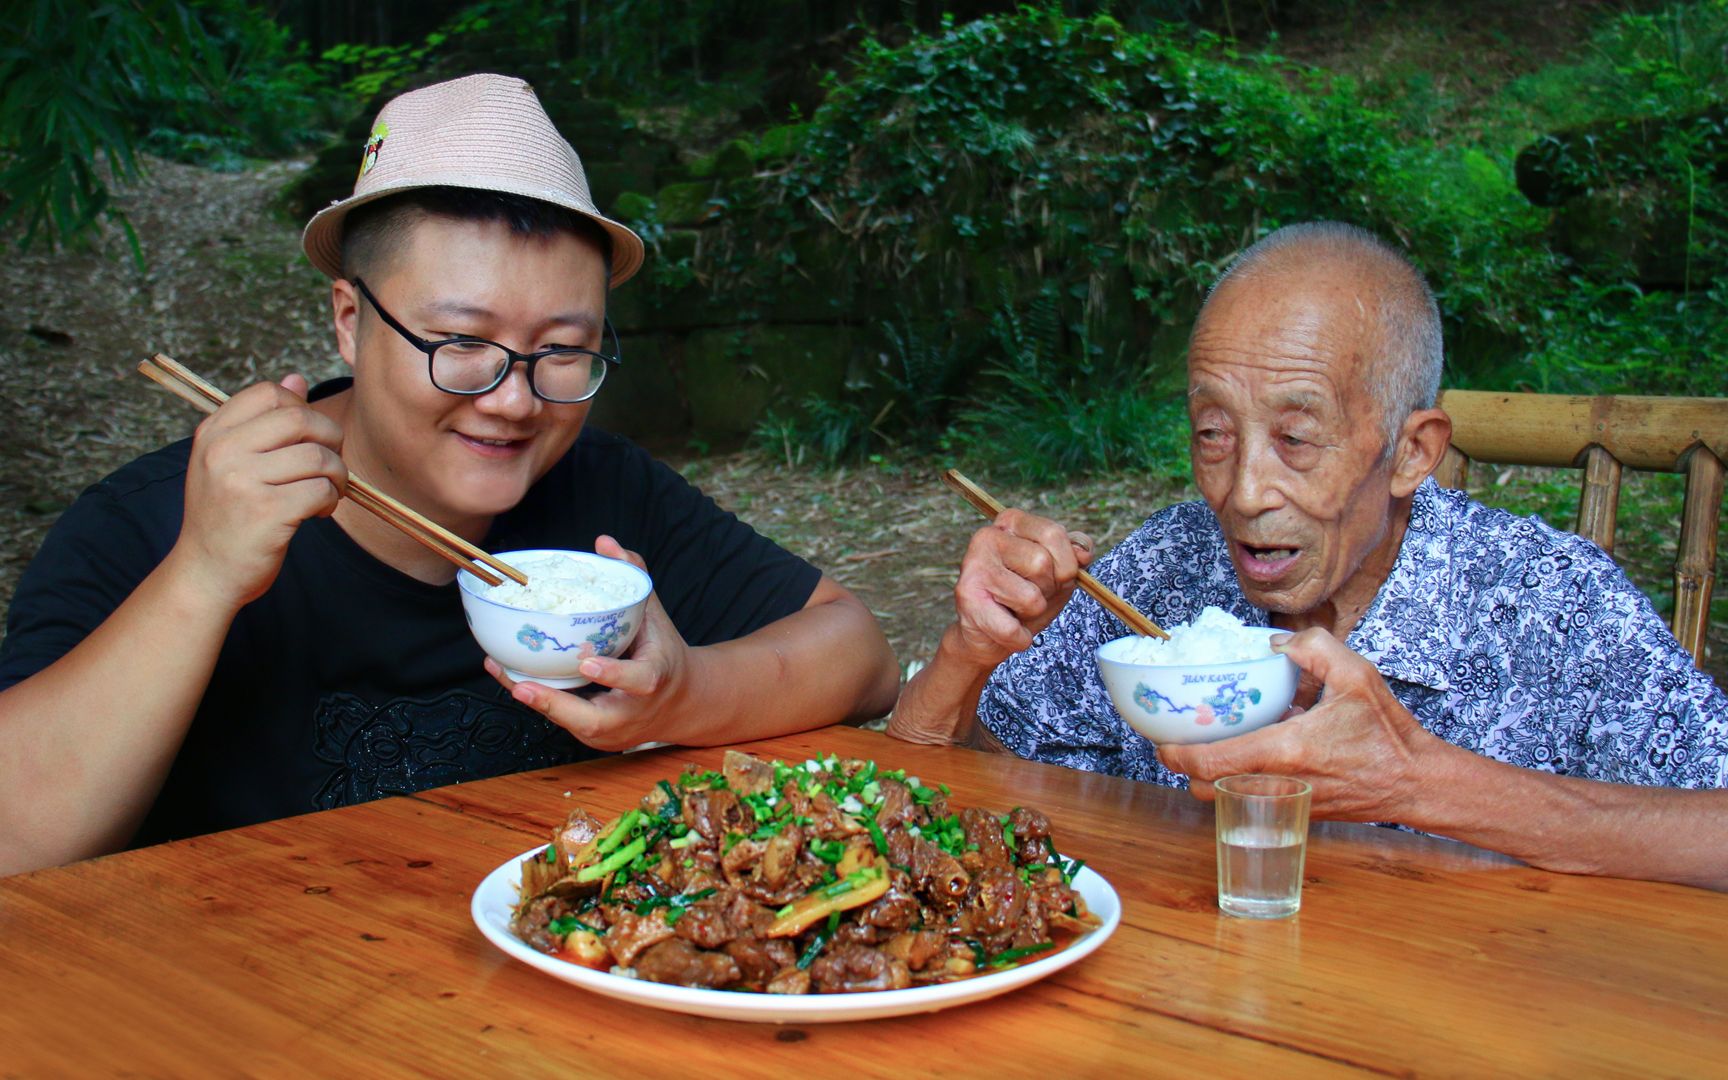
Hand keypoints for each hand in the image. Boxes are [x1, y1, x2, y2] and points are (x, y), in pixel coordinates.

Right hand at [173, 375, 345, 609]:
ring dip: (336, 475)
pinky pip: (320, 489)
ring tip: (327, 493)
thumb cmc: (226, 516)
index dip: (303, 408)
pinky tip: (318, 512)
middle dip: (331, 439)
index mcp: (213, 433)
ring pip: (317, 456)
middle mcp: (222, 451)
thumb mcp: (230, 462)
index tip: (309, 436)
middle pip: (301, 419)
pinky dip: (330, 500)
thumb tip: (296, 378)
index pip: (269, 393)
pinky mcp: (265, 511)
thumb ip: (262, 420)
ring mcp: (241, 480)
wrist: (206, 573)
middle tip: (330, 464)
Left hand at [486, 535, 696, 751]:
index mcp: (654, 679)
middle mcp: (632, 712)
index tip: (588, 662)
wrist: (682, 704)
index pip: (637, 680)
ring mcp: (612, 731)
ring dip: (535, 700)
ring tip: (504, 673)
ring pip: (569, 723)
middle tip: (522, 686)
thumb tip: (605, 544)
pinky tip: (509, 676)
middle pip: (594, 720)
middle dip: (555, 705)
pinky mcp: (595, 738)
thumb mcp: (656, 616)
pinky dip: (537, 700)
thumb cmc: (664, 655)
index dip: (613, 674)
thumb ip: (632, 580)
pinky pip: (562, 721)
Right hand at [950, 509, 1092, 667]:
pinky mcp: (966, 597)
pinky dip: (1019, 638)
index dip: (1066, 564)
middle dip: (1047, 591)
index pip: (1054, 533)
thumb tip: (1083, 552)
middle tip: (1028, 596)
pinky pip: (1013, 628)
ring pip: (1031, 598)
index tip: (1051, 575)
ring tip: (1014, 610)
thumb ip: (1073, 555)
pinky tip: (1006, 628)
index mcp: (1011, 522)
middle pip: (1042, 564)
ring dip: (1032, 615)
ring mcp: (974, 566)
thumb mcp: (1056, 572)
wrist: (984, 634)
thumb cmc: (1021, 598)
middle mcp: (988, 537)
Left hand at [1155, 628, 1444, 821]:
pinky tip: (1251, 754)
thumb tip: (1276, 642)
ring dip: (1210, 777)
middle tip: (1179, 740)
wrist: (1415, 782)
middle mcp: (1279, 783)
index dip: (1177, 754)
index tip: (1161, 741)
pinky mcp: (1296, 812)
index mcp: (1286, 750)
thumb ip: (1314, 648)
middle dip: (1185, 768)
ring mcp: (1286, 802)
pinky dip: (1239, 782)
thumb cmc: (1387, 733)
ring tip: (1209, 746)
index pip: (1212, 763)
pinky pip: (1251, 800)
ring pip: (1225, 800)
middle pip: (1206, 788)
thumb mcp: (1356, 676)